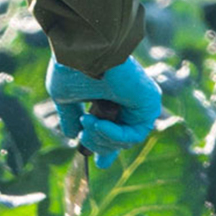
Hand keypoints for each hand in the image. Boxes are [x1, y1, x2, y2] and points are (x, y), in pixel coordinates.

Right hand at [45, 57, 161, 167]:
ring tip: (88, 123)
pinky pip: (133, 134)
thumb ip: (69, 116)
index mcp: (107, 100)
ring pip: (125, 140)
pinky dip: (115, 135)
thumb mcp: (66, 97)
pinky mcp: (149, 105)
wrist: (84, 49)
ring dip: (102, 138)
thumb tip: (73, 135)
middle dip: (98, 145)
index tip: (98, 165)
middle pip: (118, 141)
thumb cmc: (72, 68)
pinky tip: (99, 124)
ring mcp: (138, 104)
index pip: (111, 130)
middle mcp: (125, 102)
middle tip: (84, 137)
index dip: (104, 148)